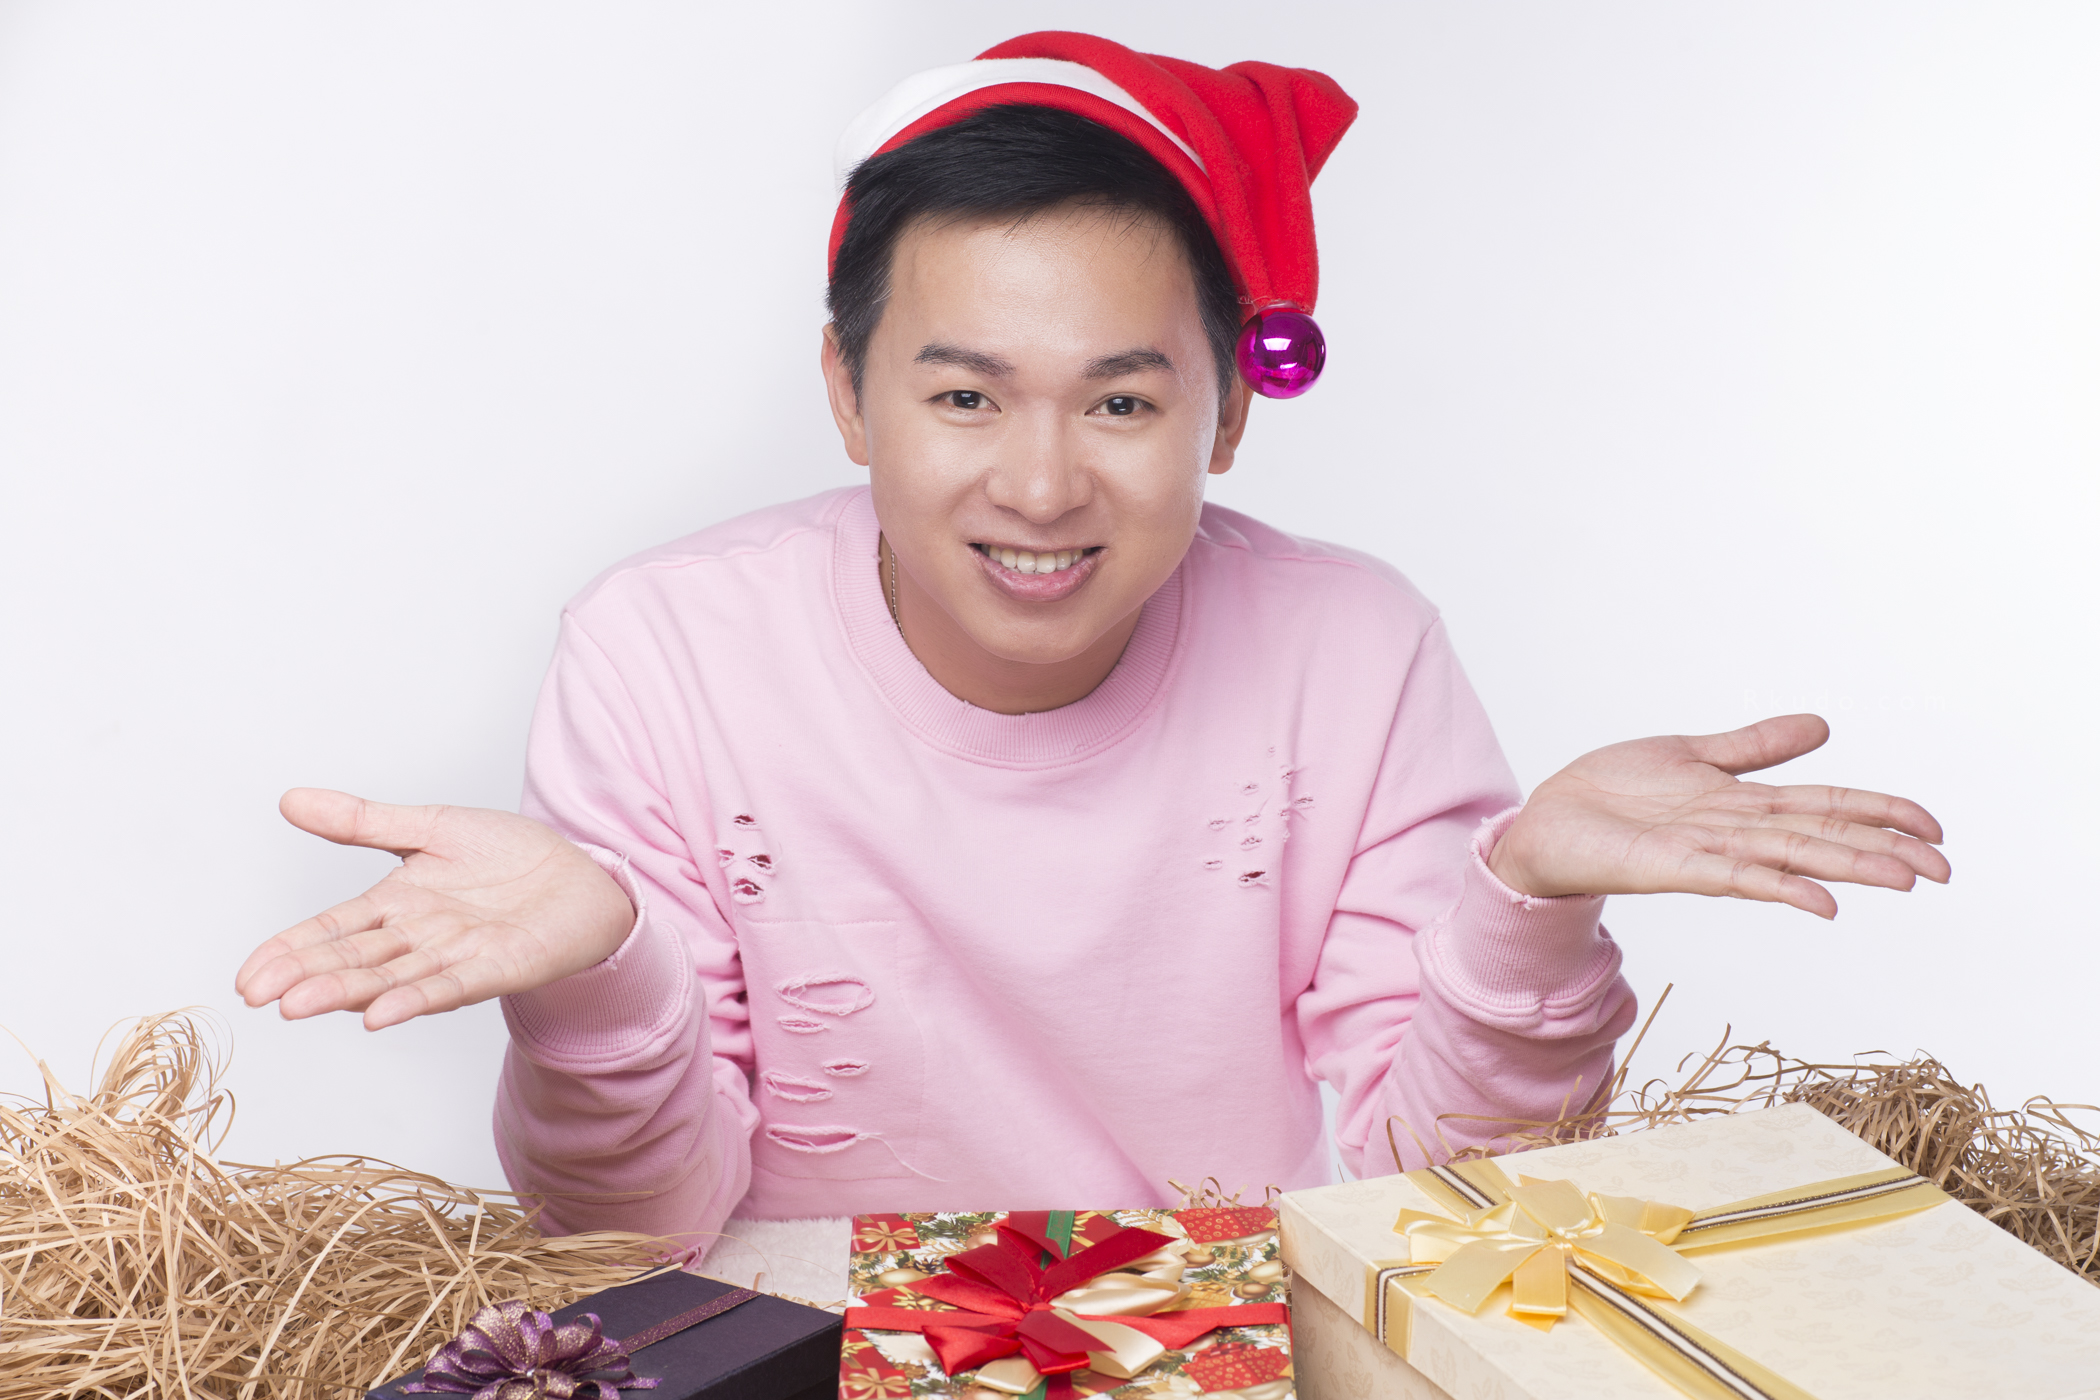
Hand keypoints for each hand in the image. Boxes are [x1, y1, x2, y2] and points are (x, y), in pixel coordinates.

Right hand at [235, 789, 634, 1029]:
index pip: (331, 930)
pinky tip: (378, 1015)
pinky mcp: (499, 967)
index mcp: (396, 905)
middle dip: (305, 976)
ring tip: (299, 1005)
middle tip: (258, 995)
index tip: (247, 976)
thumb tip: (290, 800)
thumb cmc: (508, 855)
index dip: (289, 951)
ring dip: (346, 993)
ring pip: (390, 978)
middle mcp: (418, 938)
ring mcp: (456, 957)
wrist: (582, 874)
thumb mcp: (430, 827)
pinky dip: (413, 1000)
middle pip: (352, 960)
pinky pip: (449, 986)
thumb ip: (363, 821)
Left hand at [1487, 714, 1948, 918]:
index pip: (1828, 806)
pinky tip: (1822, 902)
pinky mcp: (1673, 867)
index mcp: (1743, 803)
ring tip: (1905, 878)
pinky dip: (1779, 886)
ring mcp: (1708, 851)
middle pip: (1823, 837)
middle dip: (1884, 850)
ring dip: (1849, 868)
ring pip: (1793, 858)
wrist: (1547, 821)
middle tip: (1945, 869)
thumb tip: (1822, 726)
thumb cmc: (1613, 793)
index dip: (1881, 813)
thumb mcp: (1692, 754)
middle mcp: (1735, 831)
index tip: (1936, 828)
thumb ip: (1754, 747)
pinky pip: (1735, 877)